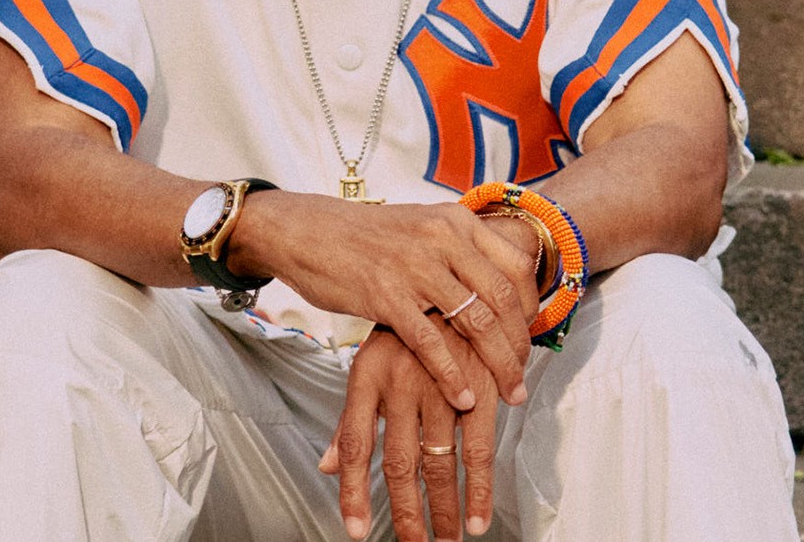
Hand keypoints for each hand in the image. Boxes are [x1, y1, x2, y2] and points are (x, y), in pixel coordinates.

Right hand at [234, 193, 536, 410]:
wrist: (307, 231)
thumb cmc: (365, 237)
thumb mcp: (421, 227)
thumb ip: (458, 250)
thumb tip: (496, 284)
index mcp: (455, 220)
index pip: (516, 266)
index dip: (530, 309)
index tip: (529, 339)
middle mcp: (442, 238)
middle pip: (502, 298)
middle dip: (519, 346)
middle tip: (523, 380)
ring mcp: (414, 265)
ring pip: (475, 322)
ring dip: (498, 365)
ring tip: (507, 395)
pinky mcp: (386, 295)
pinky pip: (431, 342)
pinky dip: (452, 375)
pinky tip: (463, 398)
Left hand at [319, 321, 500, 540]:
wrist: (459, 286)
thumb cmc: (411, 331)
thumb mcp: (372, 363)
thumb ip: (352, 418)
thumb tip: (324, 467)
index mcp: (368, 376)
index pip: (353, 444)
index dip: (353, 491)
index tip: (357, 531)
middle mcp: (400, 384)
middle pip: (398, 464)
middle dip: (406, 513)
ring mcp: (440, 388)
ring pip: (438, 465)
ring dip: (444, 511)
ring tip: (447, 539)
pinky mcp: (478, 390)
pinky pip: (478, 451)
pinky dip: (478, 490)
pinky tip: (476, 516)